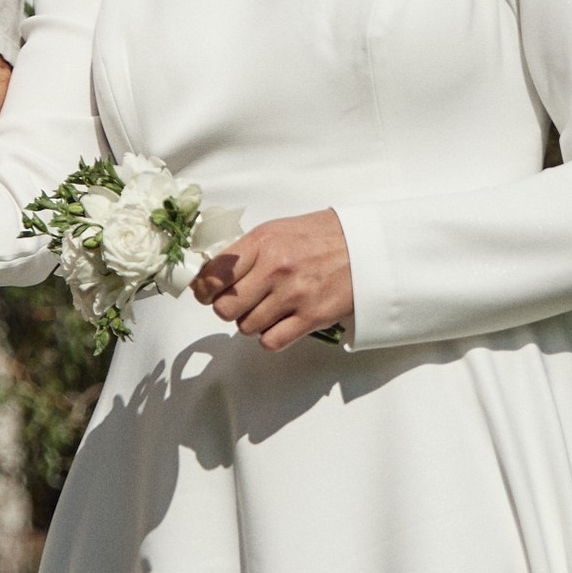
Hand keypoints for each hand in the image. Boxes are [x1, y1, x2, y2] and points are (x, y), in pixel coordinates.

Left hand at [191, 209, 353, 350]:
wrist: (367, 246)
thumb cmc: (320, 237)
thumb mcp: (278, 230)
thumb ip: (246, 251)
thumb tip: (212, 275)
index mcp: (263, 242)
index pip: (213, 275)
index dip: (204, 290)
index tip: (207, 293)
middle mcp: (275, 268)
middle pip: (224, 308)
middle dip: (228, 308)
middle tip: (240, 302)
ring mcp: (294, 294)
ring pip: (246, 327)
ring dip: (252, 322)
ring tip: (268, 308)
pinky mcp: (312, 316)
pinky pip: (271, 342)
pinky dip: (270, 337)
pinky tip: (280, 323)